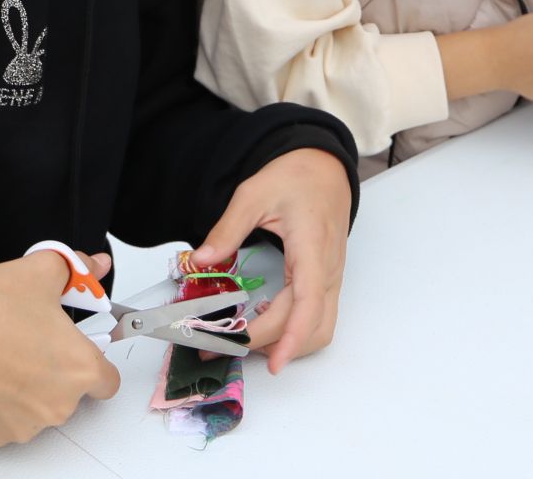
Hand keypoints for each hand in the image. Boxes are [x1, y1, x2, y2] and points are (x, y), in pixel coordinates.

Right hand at [0, 249, 120, 446]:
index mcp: (80, 368)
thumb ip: (78, 269)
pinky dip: (3, 405)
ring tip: (7, 357)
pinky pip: (8, 422)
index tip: (78, 349)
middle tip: (34, 345)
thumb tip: (96, 265)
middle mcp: (58, 404)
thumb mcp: (42, 272)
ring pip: (39, 409)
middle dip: (58, 373)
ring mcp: (25, 424)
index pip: (107, 380)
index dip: (95, 362)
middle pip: (72, 394)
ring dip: (30, 390)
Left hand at [194, 148, 350, 373]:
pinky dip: (294, 332)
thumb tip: (201, 261)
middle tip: (220, 346)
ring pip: (320, 329)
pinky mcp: (328, 282)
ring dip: (287, 343)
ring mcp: (331, 278)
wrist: (325, 169)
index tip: (274, 363)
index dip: (291, 336)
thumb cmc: (295, 178)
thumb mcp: (253, 194)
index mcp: (311, 247)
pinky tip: (266, 323)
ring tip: (244, 339)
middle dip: (268, 344)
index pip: (307, 302)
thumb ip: (227, 229)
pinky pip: (319, 319)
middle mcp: (327, 269)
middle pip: (306, 324)